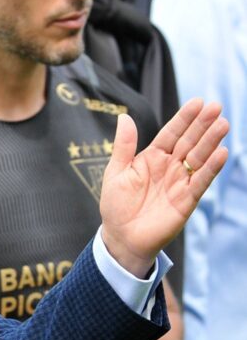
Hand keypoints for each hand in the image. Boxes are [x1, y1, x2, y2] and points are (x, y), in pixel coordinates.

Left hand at [100, 99, 227, 276]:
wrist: (121, 237)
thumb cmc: (116, 205)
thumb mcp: (116, 172)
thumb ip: (124, 146)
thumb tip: (124, 116)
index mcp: (153, 157)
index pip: (172, 133)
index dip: (184, 118)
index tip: (198, 102)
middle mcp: (170, 167)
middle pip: (190, 141)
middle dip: (202, 125)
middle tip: (217, 107)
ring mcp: (180, 182)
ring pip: (199, 158)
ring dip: (211, 142)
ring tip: (223, 124)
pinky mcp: (187, 200)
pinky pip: (201, 181)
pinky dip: (211, 168)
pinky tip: (221, 153)